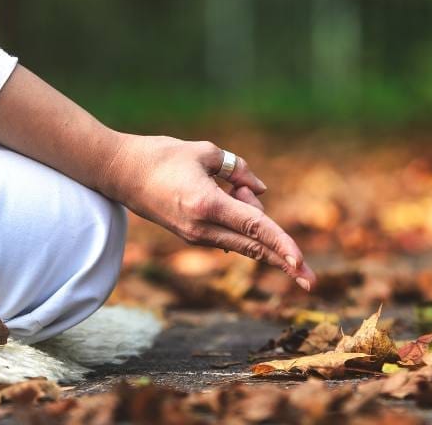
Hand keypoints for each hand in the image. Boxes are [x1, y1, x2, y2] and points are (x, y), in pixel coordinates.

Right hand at [101, 134, 315, 290]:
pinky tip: (235, 196)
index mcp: (207, 205)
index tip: (301, 265)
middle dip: (286, 263)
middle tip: (312, 280)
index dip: (283, 244)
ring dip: (256, 222)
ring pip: (245, 242)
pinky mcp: (192, 237)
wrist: (119, 173)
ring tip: (236, 185)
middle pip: (255, 247)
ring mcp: (196, 236)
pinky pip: (231, 237)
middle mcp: (202, 228)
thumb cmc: (161, 155)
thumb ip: (238, 170)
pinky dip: (243, 225)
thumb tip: (260, 192)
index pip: (255, 227)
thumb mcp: (205, 152)